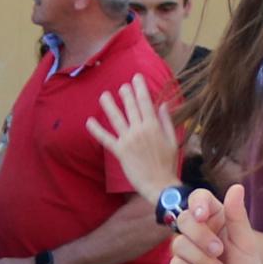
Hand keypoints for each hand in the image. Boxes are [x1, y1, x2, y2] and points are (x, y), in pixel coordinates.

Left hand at [93, 77, 182, 199]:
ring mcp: (128, 140)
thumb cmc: (168, 164)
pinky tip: (89, 121)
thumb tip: (162, 105)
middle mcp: (140, 130)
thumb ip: (167, 121)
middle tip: (122, 85)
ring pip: (116, 119)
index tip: (136, 78)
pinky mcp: (120, 152)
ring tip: (103, 95)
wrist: (160, 184)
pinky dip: (96, 130)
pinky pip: (106, 139)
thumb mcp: (173, 141)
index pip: (145, 102)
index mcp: (154, 126)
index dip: (140, 89)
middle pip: (131, 107)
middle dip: (126, 94)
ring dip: (109, 105)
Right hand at [166, 189, 262, 263]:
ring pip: (178, 244)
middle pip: (183, 219)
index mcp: (214, 218)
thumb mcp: (245, 241)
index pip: (197, 198)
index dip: (196, 203)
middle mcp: (196, 231)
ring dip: (201, 259)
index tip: (202, 215)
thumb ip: (237, 215)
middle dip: (200, 236)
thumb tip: (236, 187)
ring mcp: (184, 251)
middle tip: (219, 250)